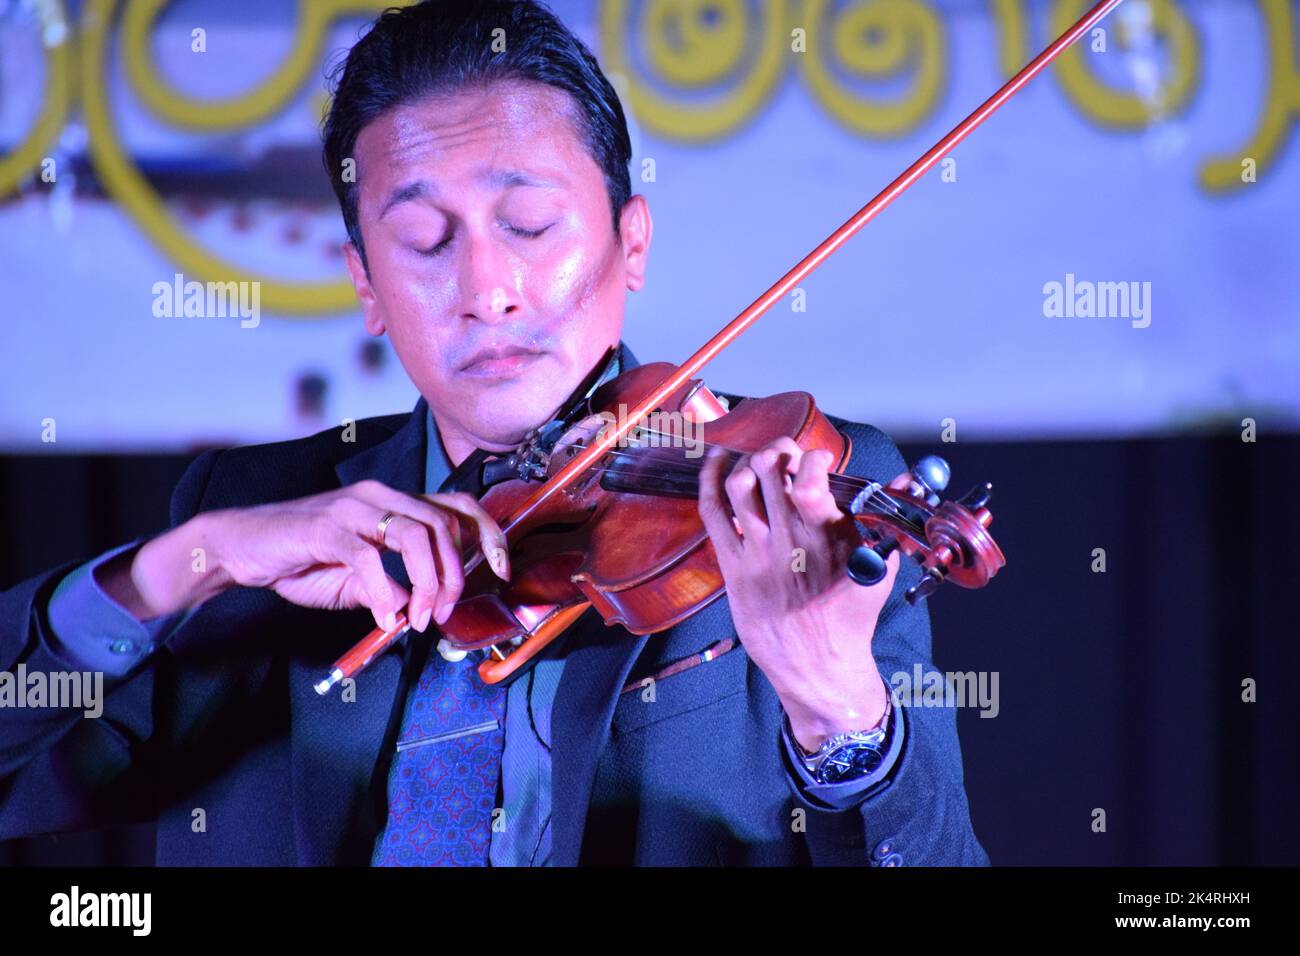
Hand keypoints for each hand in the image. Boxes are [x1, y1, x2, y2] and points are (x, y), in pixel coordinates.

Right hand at [100, 480, 508, 632]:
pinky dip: (384, 593)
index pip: (458, 506)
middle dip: (455, 574)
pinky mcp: (325, 526)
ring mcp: (353, 507)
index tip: (502, 570)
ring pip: (415, 535)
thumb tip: (418, 610)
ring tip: (420, 618)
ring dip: (428, 582)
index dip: (488, 535)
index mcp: (394, 503)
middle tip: (444, 613)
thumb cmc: (301, 561)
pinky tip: (385, 618)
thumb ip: (390, 589)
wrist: (240, 548)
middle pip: (444, 524)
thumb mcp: (355, 581)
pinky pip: (369, 558)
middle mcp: (380, 496)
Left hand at [698, 438, 899, 751]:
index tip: (819, 459)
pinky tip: (716, 460)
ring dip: (749, 461)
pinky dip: (709, 479)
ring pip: (739, 485)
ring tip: (762, 461)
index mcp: (828, 540)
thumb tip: (905, 479)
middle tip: (788, 454)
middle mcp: (790, 543)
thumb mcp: (881, 569)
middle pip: (770, 472)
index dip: (812, 458)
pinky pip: (712, 512)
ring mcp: (757, 554)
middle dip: (780, 450)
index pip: (809, 482)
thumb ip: (889, 520)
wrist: (817, 665)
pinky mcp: (733, 567)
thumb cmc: (849, 617)